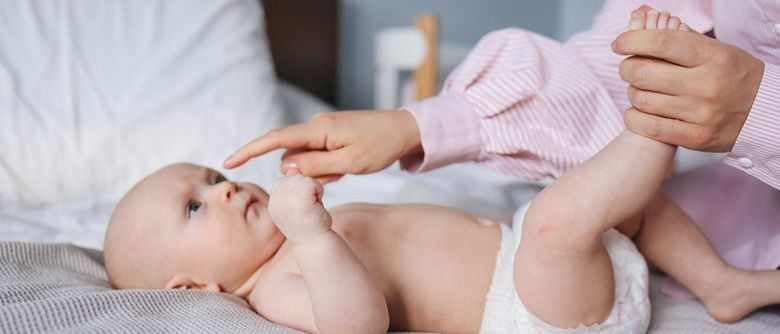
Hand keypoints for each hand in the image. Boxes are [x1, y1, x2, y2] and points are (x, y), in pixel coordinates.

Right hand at [223, 110, 421, 182]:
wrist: (406, 131)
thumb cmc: (381, 146)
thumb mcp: (349, 163)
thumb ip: (315, 167)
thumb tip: (284, 167)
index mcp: (318, 129)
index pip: (275, 139)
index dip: (250, 150)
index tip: (229, 161)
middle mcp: (316, 126)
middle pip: (292, 155)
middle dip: (306, 173)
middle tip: (338, 175)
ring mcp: (324, 130)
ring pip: (306, 160)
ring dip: (321, 172)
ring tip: (348, 169)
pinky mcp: (331, 136)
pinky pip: (319, 157)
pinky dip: (329, 168)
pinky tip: (349, 166)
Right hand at [268, 168, 332, 242]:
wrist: (316, 243)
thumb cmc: (309, 224)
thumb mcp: (297, 203)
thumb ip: (292, 185)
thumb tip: (291, 169)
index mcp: (273, 200)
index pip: (286, 180)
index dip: (300, 191)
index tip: (302, 209)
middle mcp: (275, 199)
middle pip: (296, 176)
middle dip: (307, 189)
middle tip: (309, 209)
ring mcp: (285, 199)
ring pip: (304, 178)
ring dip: (314, 191)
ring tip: (312, 208)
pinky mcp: (298, 198)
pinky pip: (312, 182)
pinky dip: (319, 193)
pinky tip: (316, 208)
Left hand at [612, 25, 764, 150]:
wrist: (766, 112)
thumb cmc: (734, 75)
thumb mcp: (717, 49)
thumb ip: (679, 36)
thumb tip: (642, 15)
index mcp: (714, 56)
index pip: (661, 42)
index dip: (632, 40)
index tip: (619, 43)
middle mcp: (707, 84)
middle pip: (644, 73)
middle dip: (627, 67)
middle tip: (629, 67)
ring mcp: (701, 113)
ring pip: (642, 100)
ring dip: (632, 92)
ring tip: (639, 88)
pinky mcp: (696, 137)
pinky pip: (649, 127)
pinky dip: (634, 117)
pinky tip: (637, 110)